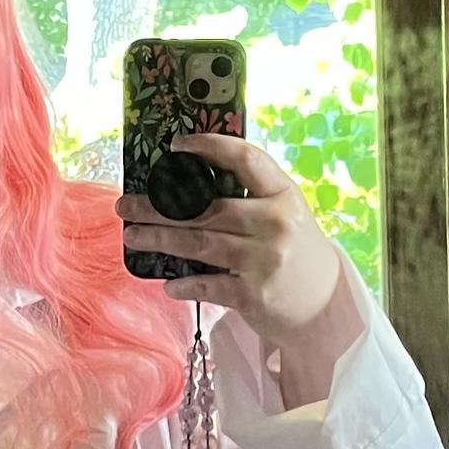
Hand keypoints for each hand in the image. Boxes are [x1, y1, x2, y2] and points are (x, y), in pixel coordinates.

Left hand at [119, 134, 347, 341]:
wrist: (323, 301)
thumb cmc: (292, 249)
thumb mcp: (283, 213)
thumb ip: (248, 196)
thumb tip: (184, 184)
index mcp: (283, 194)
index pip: (244, 158)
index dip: (208, 147)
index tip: (176, 146)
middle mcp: (276, 223)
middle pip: (206, 208)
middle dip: (158, 206)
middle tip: (126, 206)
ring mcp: (265, 260)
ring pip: (199, 243)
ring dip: (159, 240)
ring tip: (133, 237)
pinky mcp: (254, 294)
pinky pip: (208, 284)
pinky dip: (183, 284)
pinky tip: (166, 282)